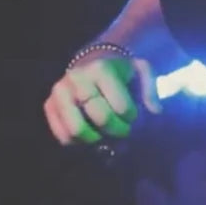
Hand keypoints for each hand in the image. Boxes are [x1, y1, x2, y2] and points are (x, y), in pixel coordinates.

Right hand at [43, 54, 161, 145]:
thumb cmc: (120, 70)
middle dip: (117, 130)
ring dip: (96, 139)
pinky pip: (62, 135)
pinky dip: (78, 143)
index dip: (131, 118)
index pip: (120, 106)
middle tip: (124, 131)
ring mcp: (60, 92)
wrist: (91, 61)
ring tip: (106, 135)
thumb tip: (156, 112)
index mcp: (101, 69)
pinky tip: (91, 136)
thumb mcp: (141, 70)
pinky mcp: (49, 105)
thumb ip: (151, 89)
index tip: (134, 117)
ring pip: (76, 130)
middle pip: (100, 118)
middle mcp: (78, 78)